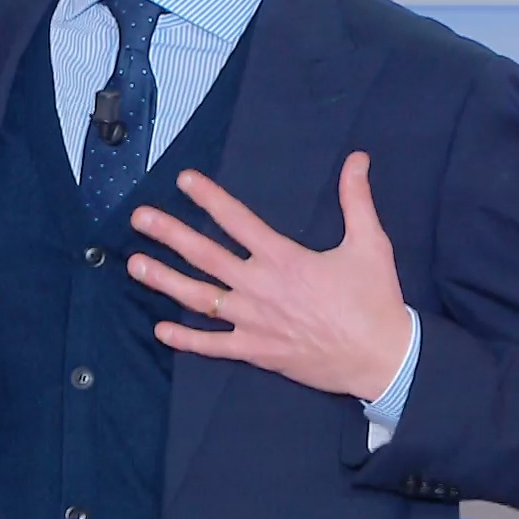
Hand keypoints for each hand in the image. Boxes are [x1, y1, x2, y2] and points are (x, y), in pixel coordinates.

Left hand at [126, 152, 411, 401]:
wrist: (383, 359)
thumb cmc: (375, 301)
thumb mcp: (370, 244)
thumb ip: (356, 200)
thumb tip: (357, 159)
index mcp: (284, 258)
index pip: (237, 221)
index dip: (209, 198)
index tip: (184, 181)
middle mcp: (261, 287)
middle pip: (205, 255)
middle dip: (169, 234)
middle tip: (139, 218)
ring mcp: (254, 321)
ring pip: (200, 298)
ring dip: (165, 280)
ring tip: (135, 265)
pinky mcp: (257, 351)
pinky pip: (214, 346)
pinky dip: (186, 339)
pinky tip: (161, 330)